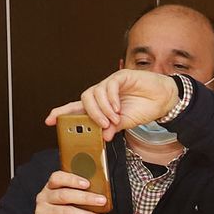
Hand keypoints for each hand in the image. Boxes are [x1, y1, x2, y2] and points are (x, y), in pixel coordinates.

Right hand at [29, 170, 109, 213]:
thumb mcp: (67, 203)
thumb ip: (78, 197)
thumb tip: (100, 197)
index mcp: (50, 188)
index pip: (57, 178)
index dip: (72, 179)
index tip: (88, 183)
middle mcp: (44, 198)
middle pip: (64, 195)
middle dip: (86, 198)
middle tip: (102, 201)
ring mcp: (43, 212)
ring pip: (66, 212)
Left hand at [44, 69, 179, 140]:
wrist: (164, 99)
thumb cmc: (145, 108)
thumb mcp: (127, 123)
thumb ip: (114, 127)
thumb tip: (104, 136)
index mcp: (101, 106)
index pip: (77, 108)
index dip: (62, 113)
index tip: (49, 121)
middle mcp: (102, 94)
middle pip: (84, 100)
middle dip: (89, 114)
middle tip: (100, 125)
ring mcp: (110, 84)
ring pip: (94, 93)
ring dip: (102, 109)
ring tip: (113, 119)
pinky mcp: (119, 77)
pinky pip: (108, 86)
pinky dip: (110, 100)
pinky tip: (117, 108)